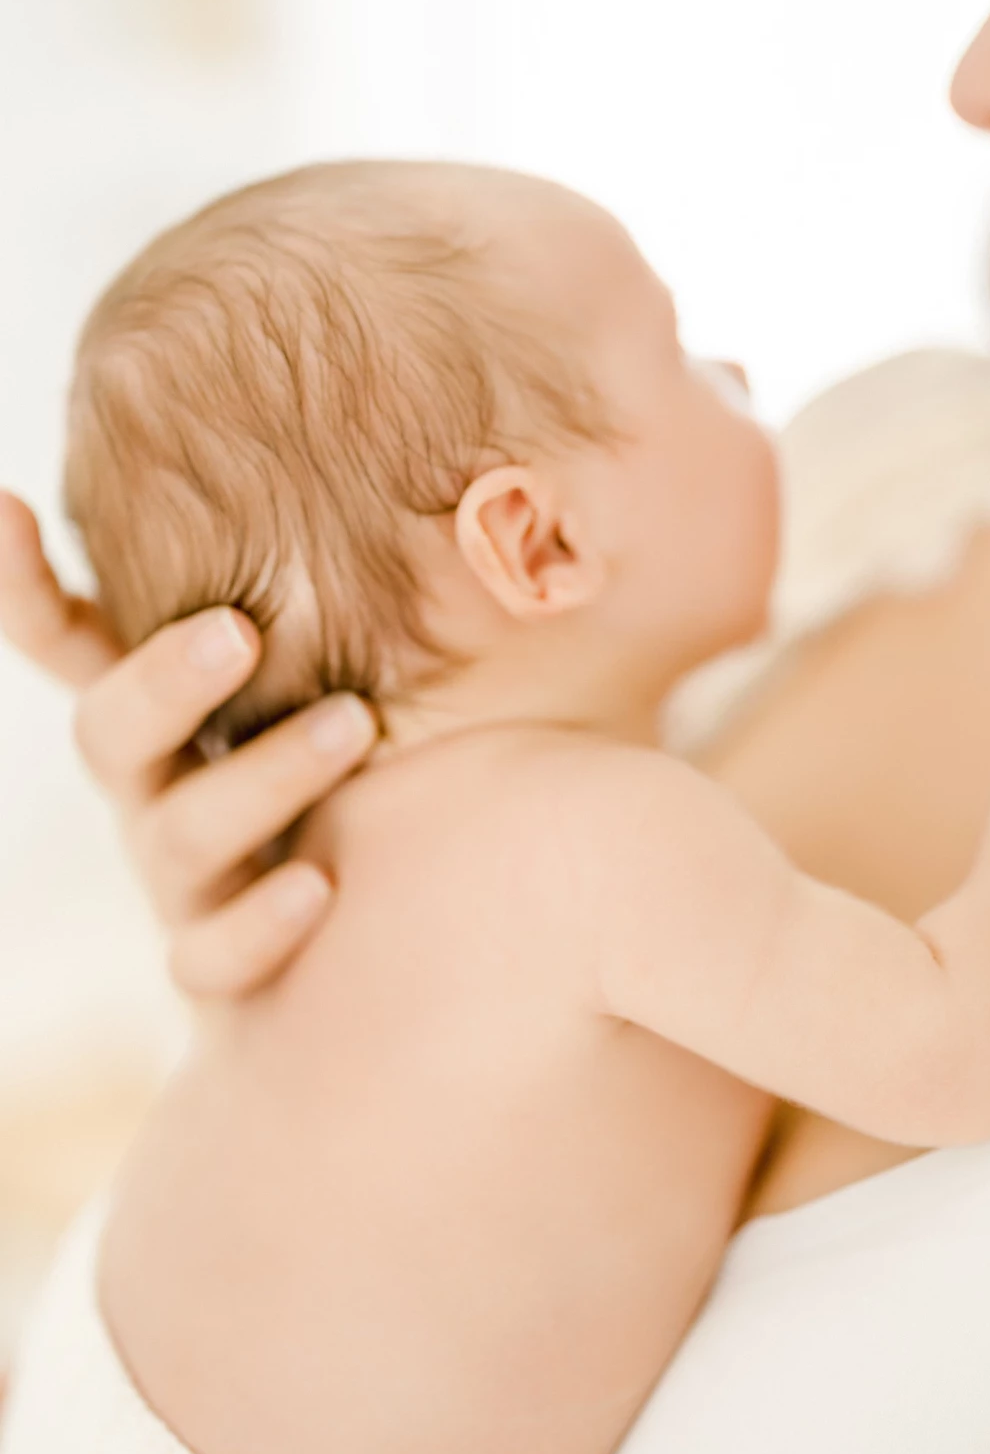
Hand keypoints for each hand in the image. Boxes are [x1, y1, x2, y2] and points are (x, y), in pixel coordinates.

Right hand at [0, 491, 377, 995]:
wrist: (376, 963)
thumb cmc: (386, 776)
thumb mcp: (364, 681)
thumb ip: (375, 605)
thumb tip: (477, 485)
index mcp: (168, 716)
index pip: (71, 641)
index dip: (23, 586)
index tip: (4, 503)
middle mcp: (157, 792)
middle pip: (111, 735)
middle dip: (164, 681)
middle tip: (239, 632)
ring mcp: (182, 884)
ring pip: (177, 836)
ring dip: (261, 775)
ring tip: (356, 723)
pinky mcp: (220, 968)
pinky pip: (210, 959)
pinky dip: (257, 924)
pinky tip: (319, 887)